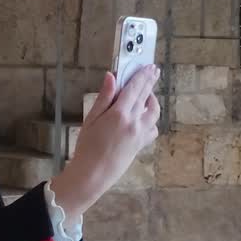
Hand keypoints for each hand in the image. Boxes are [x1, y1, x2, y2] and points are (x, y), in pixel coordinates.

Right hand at [50, 65, 160, 217]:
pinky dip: (151, 120)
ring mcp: (140, 134)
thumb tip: (111, 77)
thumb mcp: (91, 119)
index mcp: (120, 114)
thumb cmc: (87, 147)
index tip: (149, 66)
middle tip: (154, 71)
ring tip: (148, 94)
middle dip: (150, 81)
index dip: (143, 75)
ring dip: (153, 100)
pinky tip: (144, 118)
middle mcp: (134, 122)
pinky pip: (152, 128)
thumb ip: (104, 97)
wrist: (93, 175)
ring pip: (154, 112)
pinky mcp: (141, 144)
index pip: (135, 88)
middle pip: (146, 96)